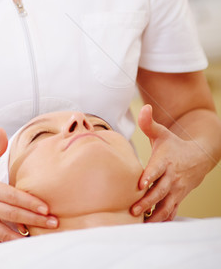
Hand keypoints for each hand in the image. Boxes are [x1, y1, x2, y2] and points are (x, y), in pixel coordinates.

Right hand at [0, 128, 57, 243]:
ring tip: (41, 236)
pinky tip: (18, 244)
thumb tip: (3, 131)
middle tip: (53, 222)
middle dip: (35, 220)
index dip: (31, 203)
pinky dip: (6, 243)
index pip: (13, 196)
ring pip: (5, 232)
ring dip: (24, 235)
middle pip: (14, 215)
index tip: (46, 207)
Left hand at [130, 105, 205, 221]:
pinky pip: (172, 211)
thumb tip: (145, 108)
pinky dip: (163, 219)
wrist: (197, 157)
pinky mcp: (178, 198)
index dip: (149, 177)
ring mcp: (176, 189)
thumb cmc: (174, 145)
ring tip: (142, 222)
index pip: (157, 170)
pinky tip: (151, 224)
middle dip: (147, 201)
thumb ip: (149, 123)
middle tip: (133, 209)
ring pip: (166, 205)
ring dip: (155, 214)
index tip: (140, 184)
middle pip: (160, 191)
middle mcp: (172, 177)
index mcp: (165, 160)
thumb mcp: (162, 133)